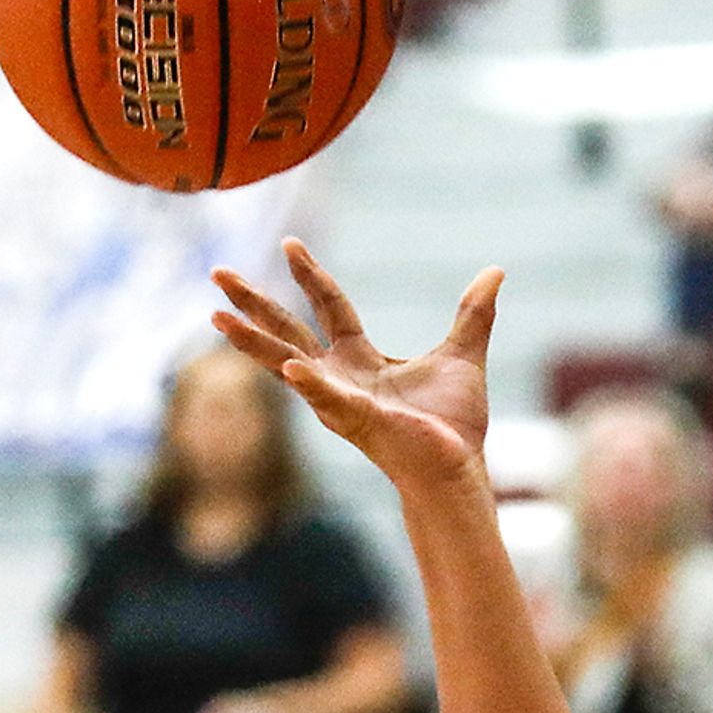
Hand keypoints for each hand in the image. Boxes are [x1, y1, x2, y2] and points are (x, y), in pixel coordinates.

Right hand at [211, 240, 495, 497]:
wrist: (459, 469)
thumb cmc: (454, 425)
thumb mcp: (463, 354)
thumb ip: (473, 314)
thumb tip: (495, 273)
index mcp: (359, 359)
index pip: (328, 308)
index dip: (309, 275)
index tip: (290, 243)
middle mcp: (338, 377)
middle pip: (287, 330)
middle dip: (252, 302)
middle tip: (217, 273)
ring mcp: (339, 400)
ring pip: (285, 362)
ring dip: (251, 341)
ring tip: (217, 316)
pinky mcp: (356, 419)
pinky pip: (326, 397)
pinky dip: (309, 383)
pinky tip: (289, 367)